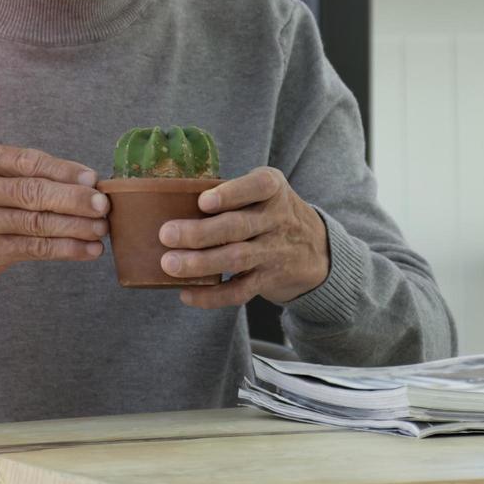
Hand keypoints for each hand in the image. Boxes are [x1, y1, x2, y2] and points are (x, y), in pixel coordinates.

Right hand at [0, 137, 108, 288]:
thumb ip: (28, 173)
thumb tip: (88, 181)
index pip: (26, 161)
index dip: (64, 171)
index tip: (93, 179)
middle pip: (30, 192)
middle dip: (72, 199)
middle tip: (103, 205)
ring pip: (35, 223)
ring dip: (75, 227)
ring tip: (101, 229)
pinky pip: (32, 248)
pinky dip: (65, 249)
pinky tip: (87, 250)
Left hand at [157, 166, 329, 307]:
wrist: (317, 248)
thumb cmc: (270, 210)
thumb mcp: (263, 190)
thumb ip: (230, 191)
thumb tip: (173, 199)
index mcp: (273, 189)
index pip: (258, 187)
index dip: (230, 194)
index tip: (203, 201)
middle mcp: (276, 219)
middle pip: (238, 227)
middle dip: (200, 233)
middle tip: (166, 234)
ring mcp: (274, 251)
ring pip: (236, 259)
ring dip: (200, 263)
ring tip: (169, 264)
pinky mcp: (268, 279)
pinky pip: (240, 291)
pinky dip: (212, 296)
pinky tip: (187, 294)